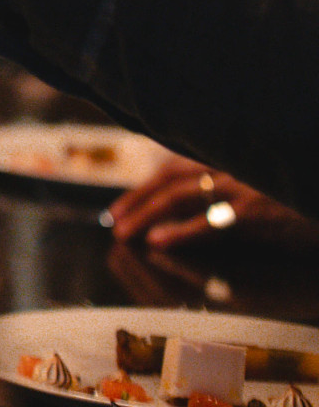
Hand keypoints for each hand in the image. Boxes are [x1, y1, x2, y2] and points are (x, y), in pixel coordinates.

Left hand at [108, 156, 318, 249]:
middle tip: (112, 223)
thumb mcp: (253, 196)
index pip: (172, 172)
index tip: (118, 209)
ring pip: (181, 197)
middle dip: (136, 201)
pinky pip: (211, 222)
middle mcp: (229, 170)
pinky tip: (158, 242)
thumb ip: (219, 197)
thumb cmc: (295, 204)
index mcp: (226, 164)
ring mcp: (242, 188)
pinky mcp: (256, 212)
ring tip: (124, 233)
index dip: (142, 189)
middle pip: (169, 181)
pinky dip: (181, 232)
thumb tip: (176, 219)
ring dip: (147, 215)